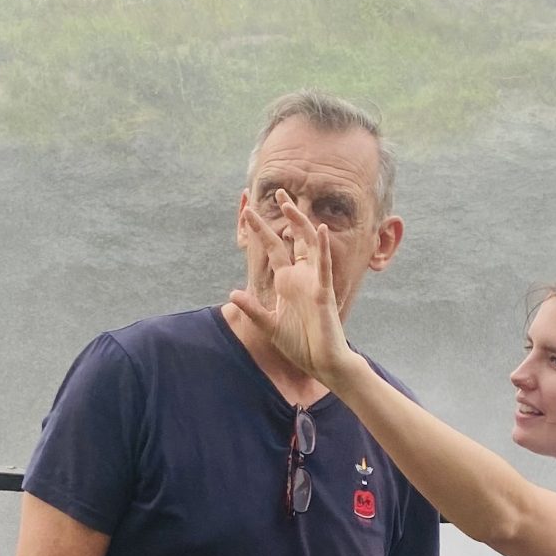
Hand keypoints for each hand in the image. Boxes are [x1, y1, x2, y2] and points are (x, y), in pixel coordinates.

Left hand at [231, 191, 356, 387]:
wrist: (321, 363)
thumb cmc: (300, 346)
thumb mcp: (268, 326)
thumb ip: (252, 310)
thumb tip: (232, 293)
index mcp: (288, 283)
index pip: (275, 249)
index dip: (263, 230)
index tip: (249, 212)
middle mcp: (302, 277)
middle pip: (296, 238)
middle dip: (287, 215)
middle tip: (279, 191)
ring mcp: (314, 282)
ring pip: (310, 245)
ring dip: (301, 224)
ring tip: (290, 204)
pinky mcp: (323, 293)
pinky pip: (323, 266)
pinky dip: (322, 249)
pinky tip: (320, 230)